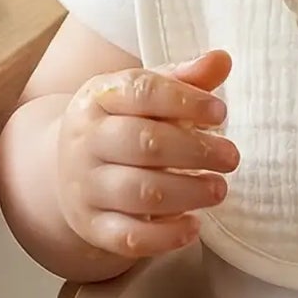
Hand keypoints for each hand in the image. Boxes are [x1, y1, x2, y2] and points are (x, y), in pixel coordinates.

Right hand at [56, 49, 238, 260]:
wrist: (66, 170)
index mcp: (98, 97)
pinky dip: (166, 236)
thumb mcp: (144, 96)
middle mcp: (86, 140)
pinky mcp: (92, 226)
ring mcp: (85, 186)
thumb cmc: (121, 125)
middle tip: (231, 157)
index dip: (186, 100)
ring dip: (188, 192)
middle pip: (143, 143)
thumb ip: (184, 80)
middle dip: (195, 151)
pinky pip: (129, 237)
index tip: (220, 112)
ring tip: (219, 189)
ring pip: (138, 192)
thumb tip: (222, 59)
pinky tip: (194, 226)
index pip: (142, 91)